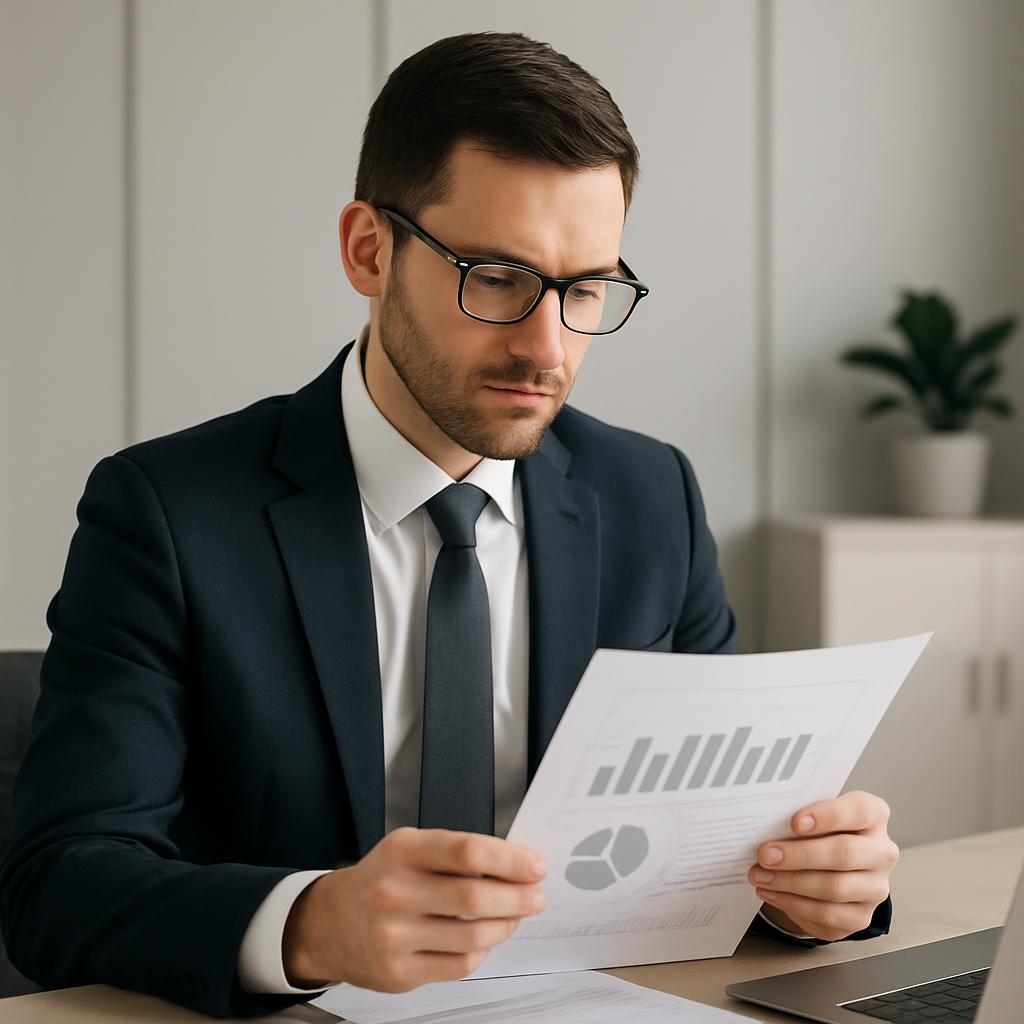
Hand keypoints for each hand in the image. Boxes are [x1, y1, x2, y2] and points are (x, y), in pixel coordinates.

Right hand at [282, 827, 547, 990]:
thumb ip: (456, 853)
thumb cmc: (381, 880)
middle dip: (519, 896)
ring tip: (516, 916)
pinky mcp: (399, 972)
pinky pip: (460, 964)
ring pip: (474, 935)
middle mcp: (395, 892)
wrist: (330, 923)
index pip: (467, 851)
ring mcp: (394, 936)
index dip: (510, 859)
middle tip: (536, 895)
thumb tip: (516, 864)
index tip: (535, 865)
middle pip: (475, 895)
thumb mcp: (409, 849)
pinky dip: (482, 951)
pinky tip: (485, 939)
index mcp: (402, 852)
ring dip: (507, 925)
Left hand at [746, 790, 898, 940]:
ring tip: (760, 876)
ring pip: (835, 888)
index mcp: (873, 816)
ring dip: (790, 883)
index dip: (827, 816)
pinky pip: (827, 915)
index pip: (859, 811)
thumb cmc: (819, 830)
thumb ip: (798, 813)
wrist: (830, 864)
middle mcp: (882, 852)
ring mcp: (875, 888)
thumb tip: (764, 820)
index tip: (794, 822)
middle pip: (844, 853)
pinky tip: (772, 893)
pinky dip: (793, 904)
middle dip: (799, 855)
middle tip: (765, 855)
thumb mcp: (813, 813)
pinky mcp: (861, 916)